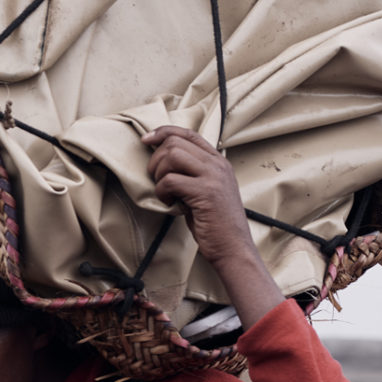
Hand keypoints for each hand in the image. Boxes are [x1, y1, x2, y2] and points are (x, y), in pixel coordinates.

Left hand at [142, 124, 285, 330]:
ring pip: (172, 155)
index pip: (189, 134)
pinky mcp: (205, 192)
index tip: (147, 140)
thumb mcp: (207, 192)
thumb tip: (164, 162)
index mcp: (219, 162)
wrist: (234, 248)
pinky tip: (169, 203)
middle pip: (176, 142)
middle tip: (157, 180)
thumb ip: (193, 174)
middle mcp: (217, 165)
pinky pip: (170, 180)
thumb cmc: (216, 225)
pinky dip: (162, 191)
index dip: (164, 132)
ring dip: (159, 174)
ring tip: (164, 192)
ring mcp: (213, 177)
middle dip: (157, 159)